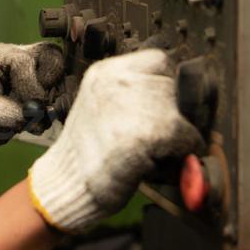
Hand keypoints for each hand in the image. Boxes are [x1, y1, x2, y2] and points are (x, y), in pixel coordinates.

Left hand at [0, 42, 65, 150]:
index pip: (29, 62)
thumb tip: (44, 115)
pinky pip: (55, 94)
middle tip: (42, 108)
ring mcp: (28, 74)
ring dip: (52, 100)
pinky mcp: (34, 91)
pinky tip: (35, 124)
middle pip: (52, 59)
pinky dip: (50, 110)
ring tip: (35, 121)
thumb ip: (15, 113)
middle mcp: (18, 59)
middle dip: (51, 86)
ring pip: (58, 77)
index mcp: (2, 56)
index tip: (28, 111)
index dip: (32, 88)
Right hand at [27, 49, 202, 232]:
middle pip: (172, 87)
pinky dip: (185, 151)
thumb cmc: (87, 154)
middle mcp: (115, 82)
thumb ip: (133, 97)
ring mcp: (128, 107)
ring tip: (163, 151)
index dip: (168, 86)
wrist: (62, 188)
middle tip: (167, 137)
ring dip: (181, 133)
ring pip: (182, 111)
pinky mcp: (142, 136)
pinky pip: (186, 137)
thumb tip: (186, 100)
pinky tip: (165, 163)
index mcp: (104, 72)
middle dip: (176, 113)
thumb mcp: (102, 109)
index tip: (167, 107)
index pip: (158, 61)